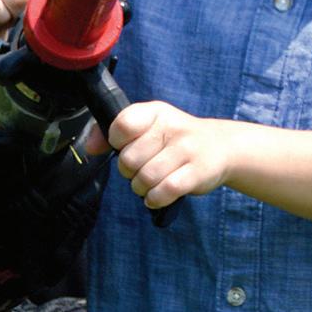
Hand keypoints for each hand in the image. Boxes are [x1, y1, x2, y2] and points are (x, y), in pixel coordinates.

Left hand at [93, 100, 236, 209]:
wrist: (222, 147)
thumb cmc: (175, 139)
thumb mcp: (149, 126)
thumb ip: (116, 132)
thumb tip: (89, 147)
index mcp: (155, 112)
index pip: (121, 125)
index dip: (116, 142)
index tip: (126, 146)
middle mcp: (172, 127)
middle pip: (129, 159)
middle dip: (128, 171)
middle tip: (140, 169)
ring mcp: (186, 150)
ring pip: (145, 178)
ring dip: (141, 188)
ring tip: (150, 183)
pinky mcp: (197, 173)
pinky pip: (164, 192)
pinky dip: (155, 199)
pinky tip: (158, 195)